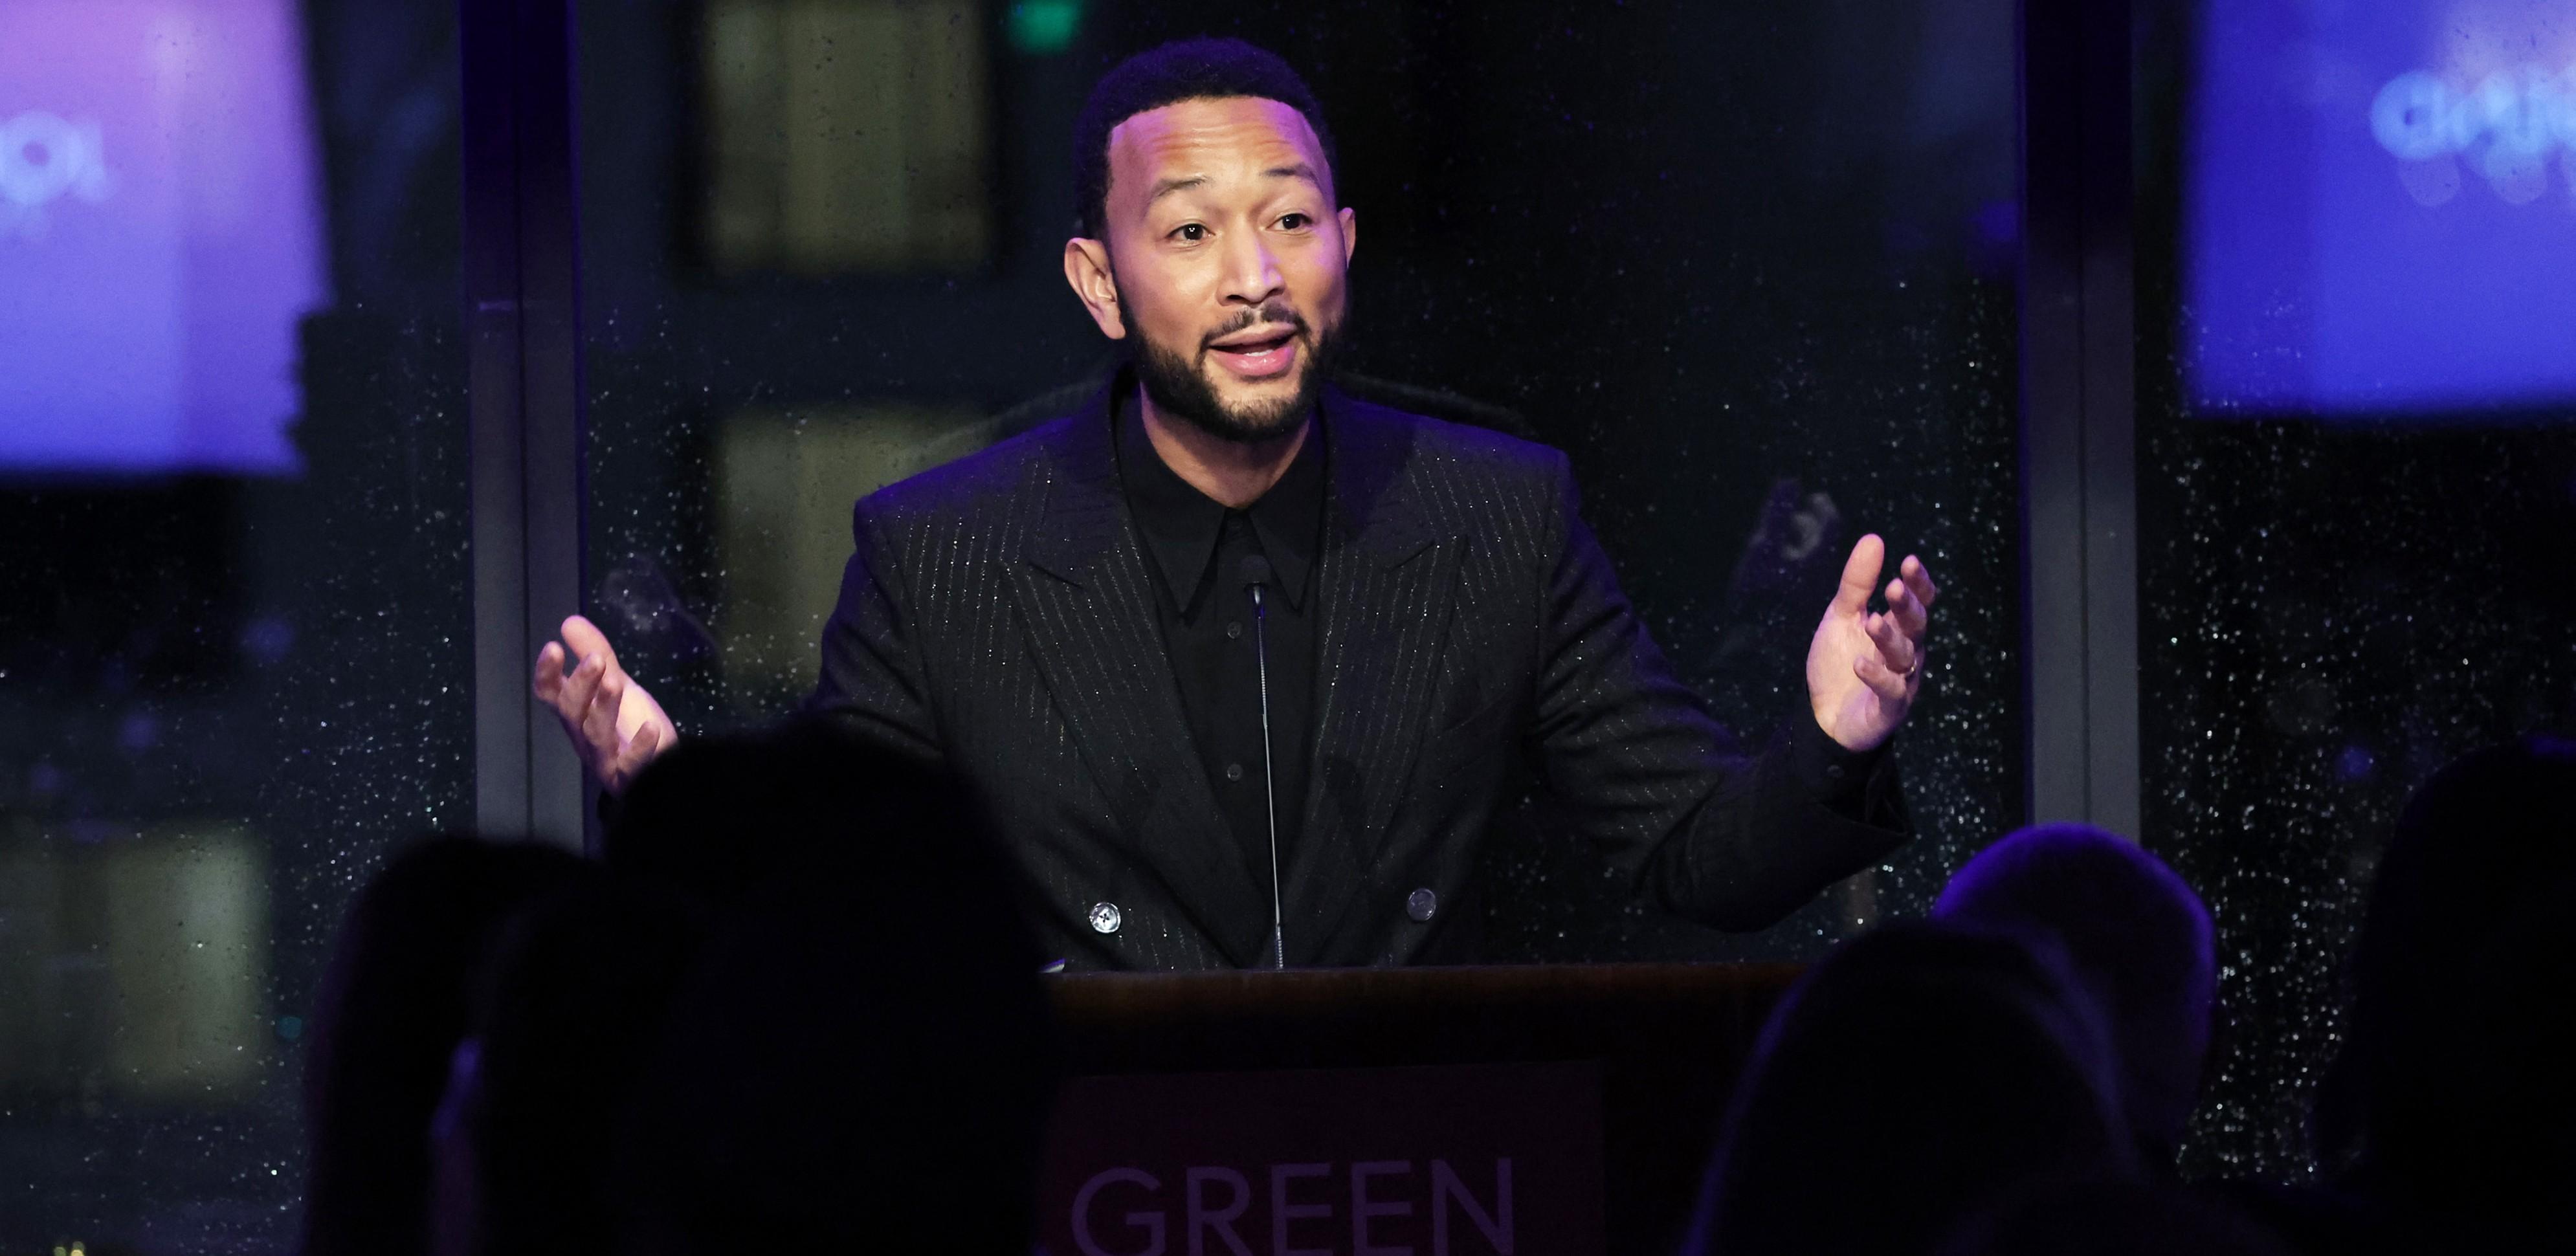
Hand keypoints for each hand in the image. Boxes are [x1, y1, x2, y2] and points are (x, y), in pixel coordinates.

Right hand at [532, 614, 678, 794]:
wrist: (664, 764)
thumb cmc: (631, 724)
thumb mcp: (615, 683)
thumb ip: (595, 654)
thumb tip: (569, 621)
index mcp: (576, 713)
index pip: (550, 694)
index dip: (547, 674)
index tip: (553, 647)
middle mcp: (583, 736)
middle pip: (572, 712)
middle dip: (581, 684)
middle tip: (596, 658)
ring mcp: (605, 759)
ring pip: (596, 735)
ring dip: (603, 707)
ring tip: (615, 682)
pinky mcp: (630, 776)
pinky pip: (631, 766)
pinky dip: (639, 748)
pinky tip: (651, 728)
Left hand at [1805, 534, 1937, 752]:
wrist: (1824, 716)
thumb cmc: (1838, 662)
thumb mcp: (1841, 617)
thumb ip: (1857, 584)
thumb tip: (1874, 538)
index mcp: (1898, 628)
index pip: (1919, 602)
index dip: (1918, 584)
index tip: (1909, 561)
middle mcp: (1907, 652)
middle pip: (1916, 626)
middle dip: (1907, 606)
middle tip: (1893, 588)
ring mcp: (1901, 681)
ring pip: (1904, 657)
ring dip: (1888, 638)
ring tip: (1871, 623)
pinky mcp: (1888, 709)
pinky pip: (1890, 692)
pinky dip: (1877, 677)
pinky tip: (1859, 664)